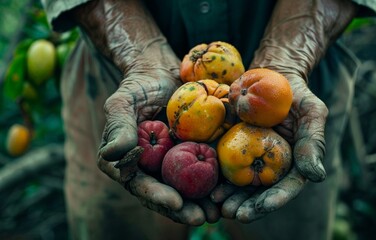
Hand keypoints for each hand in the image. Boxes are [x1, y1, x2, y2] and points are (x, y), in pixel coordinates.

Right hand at [97, 71, 219, 224]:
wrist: (164, 73)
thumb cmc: (140, 85)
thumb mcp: (124, 101)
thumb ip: (118, 126)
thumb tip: (112, 154)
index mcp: (127, 162)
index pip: (139, 184)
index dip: (156, 196)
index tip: (175, 202)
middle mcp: (148, 168)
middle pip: (164, 193)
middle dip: (182, 209)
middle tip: (201, 217)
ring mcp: (170, 163)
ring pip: (184, 189)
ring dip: (200, 203)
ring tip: (217, 213)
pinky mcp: (190, 155)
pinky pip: (201, 172)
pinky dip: (212, 184)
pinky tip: (226, 193)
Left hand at [210, 0, 355, 222]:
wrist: (267, 73)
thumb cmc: (294, 93)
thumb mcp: (311, 113)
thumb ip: (313, 143)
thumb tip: (316, 176)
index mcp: (292, 163)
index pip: (285, 187)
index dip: (272, 200)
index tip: (259, 208)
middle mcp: (271, 164)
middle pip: (260, 192)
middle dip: (246, 205)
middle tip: (231, 213)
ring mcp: (250, 156)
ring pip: (239, 183)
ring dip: (229, 197)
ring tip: (216, 204)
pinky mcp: (231, 145)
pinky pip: (222, 163)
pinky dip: (215, 175)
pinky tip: (206, 183)